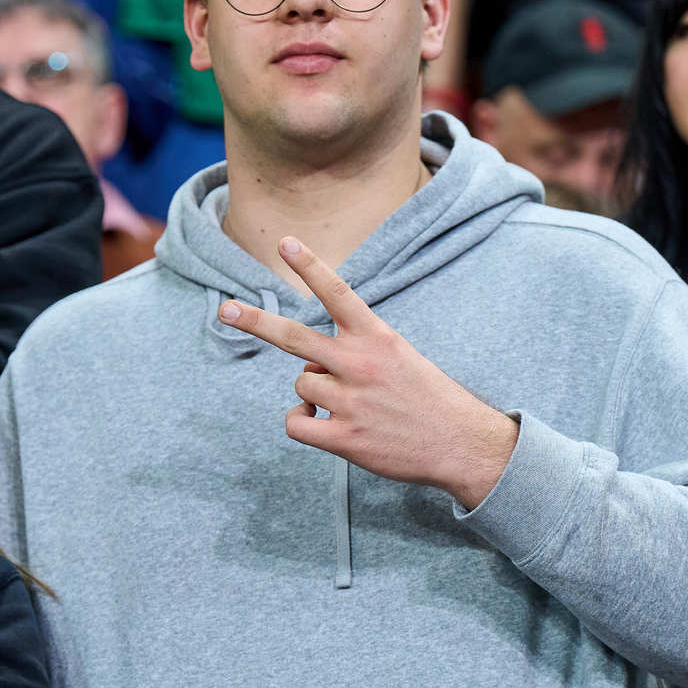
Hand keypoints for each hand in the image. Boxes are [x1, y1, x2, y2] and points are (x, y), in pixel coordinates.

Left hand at [215, 236, 518, 508]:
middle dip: (255, 321)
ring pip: (301, 385)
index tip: (285, 243)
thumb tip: (310, 368)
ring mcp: (351, 401)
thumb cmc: (429, 398)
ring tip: (348, 405)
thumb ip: (354, 353)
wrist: (462, 444)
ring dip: (314, 395)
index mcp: (377, 337)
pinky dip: (302, 424)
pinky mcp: (345, 437)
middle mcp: (360, 363)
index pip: (337, 293)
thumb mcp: (400, 356)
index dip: (309, 266)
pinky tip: (325, 427)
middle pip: (294, 337)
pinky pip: (295, 424)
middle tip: (225, 309)